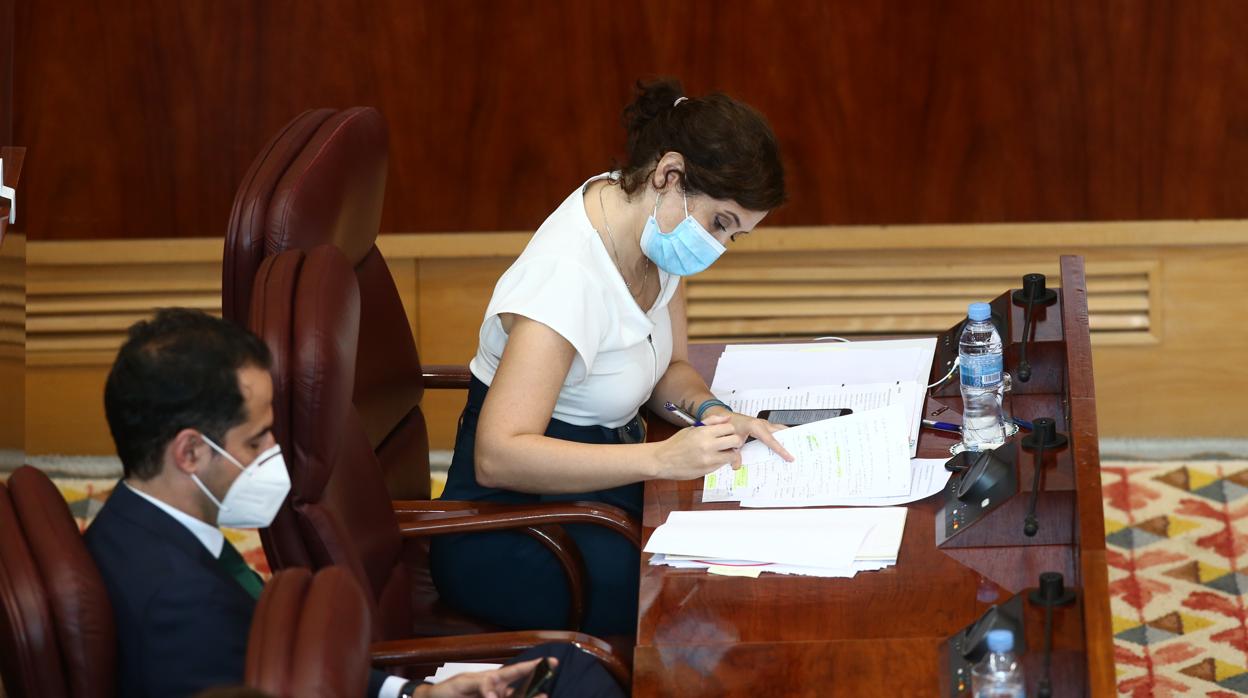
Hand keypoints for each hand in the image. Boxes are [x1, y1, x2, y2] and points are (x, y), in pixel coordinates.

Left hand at [423, 657, 555, 697]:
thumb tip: (495, 696)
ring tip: (540, 697)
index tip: (550, 661)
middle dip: (536, 688)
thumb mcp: (462, 684)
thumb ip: (481, 687)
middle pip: (523, 690)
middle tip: (546, 691)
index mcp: (494, 679)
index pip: (517, 671)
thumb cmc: (447, 690)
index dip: (534, 666)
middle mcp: (499, 692)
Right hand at [652, 413, 742, 477]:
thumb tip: (727, 418)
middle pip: (735, 441)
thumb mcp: (693, 428)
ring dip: (729, 453)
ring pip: (732, 455)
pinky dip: (720, 461)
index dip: (729, 430)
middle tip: (728, 443)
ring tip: (721, 451)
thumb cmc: (676, 444)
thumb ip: (712, 422)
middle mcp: (708, 445)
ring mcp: (709, 459)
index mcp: (704, 432)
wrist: (663, 460)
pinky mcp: (708, 470)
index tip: (726, 432)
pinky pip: (722, 464)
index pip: (729, 427)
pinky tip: (712, 458)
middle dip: (734, 441)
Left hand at [724, 412, 794, 462]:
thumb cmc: (729, 426)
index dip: (781, 450)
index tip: (789, 457)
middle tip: (798, 452)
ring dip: (786, 439)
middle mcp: (763, 424)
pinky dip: (780, 438)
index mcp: (756, 427)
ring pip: (780, 431)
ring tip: (794, 450)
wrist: (724, 418)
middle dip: (790, 442)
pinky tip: (781, 447)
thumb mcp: (731, 441)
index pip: (771, 440)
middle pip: (781, 433)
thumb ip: (735, 455)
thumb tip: (737, 466)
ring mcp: (764, 424)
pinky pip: (775, 432)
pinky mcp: (764, 426)